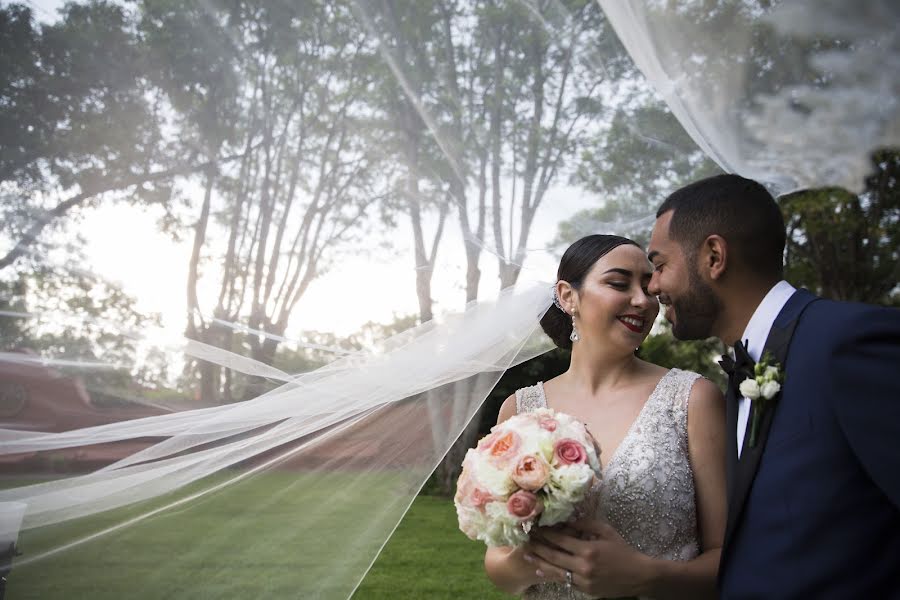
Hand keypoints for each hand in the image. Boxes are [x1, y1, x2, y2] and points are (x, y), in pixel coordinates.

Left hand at [522, 518, 650, 597]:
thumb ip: (586, 524)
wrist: (639, 575)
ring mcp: (584, 581)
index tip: (536, 527)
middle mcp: (583, 566)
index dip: (546, 533)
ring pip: (556, 571)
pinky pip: (565, 581)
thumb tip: (567, 520)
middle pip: (554, 556)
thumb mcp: (606, 531)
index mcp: (588, 549)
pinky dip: (552, 574)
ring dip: (540, 562)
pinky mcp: (586, 590)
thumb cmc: (623, 550)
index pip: (561, 540)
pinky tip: (542, 569)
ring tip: (527, 554)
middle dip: (538, 547)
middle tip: (526, 539)